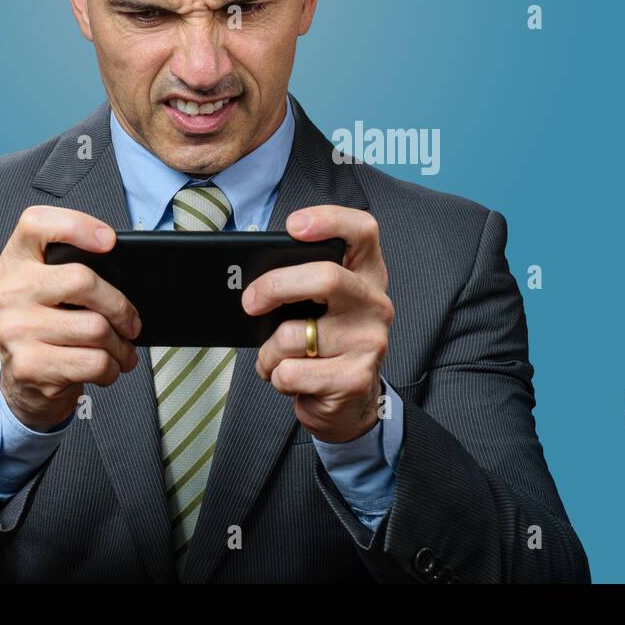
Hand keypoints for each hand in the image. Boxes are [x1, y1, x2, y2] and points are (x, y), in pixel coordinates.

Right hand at [0, 206, 141, 430]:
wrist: (24, 378)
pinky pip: (94, 362)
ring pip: (96, 329)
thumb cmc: (50, 322)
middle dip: (120, 306)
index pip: (36, 223)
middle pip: (82, 281)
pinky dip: (112, 368)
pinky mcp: (30, 366)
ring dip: (121, 345)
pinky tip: (107, 366)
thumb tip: (129, 278)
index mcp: (16, 261)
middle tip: (132, 322)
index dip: (77, 225)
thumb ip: (75, 268)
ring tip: (122, 349)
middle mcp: (9, 291)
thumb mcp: (51, 287)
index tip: (110, 241)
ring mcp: (15, 330)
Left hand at [243, 206, 393, 442]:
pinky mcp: (354, 379)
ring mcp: (369, 343)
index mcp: (367, 275)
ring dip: (269, 351)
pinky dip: (277, 377)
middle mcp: (375, 304)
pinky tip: (291, 379)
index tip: (293, 226)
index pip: (362, 230)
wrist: (350, 404)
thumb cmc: (325, 344)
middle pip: (326, 277)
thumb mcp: (321, 306)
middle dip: (275, 287)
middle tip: (249, 302)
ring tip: (276, 358)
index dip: (329, 220)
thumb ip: (302, 284)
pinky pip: (291, 372)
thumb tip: (251, 281)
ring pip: (294, 335)